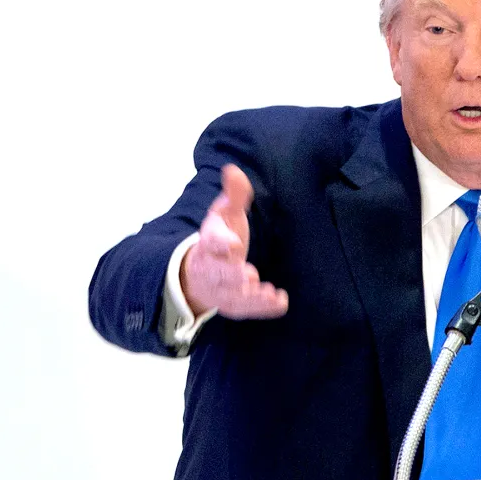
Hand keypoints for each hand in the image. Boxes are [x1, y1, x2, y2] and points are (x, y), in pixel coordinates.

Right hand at [180, 164, 288, 319]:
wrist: (199, 273)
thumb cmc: (219, 239)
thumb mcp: (225, 215)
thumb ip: (233, 195)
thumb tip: (232, 170)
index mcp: (209, 242)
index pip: (211, 241)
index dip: (221, 242)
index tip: (233, 243)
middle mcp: (212, 267)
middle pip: (218, 273)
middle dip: (231, 275)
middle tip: (247, 274)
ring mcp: (221, 290)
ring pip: (232, 295)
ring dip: (249, 296)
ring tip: (267, 292)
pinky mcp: (233, 305)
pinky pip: (246, 310)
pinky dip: (262, 309)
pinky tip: (280, 302)